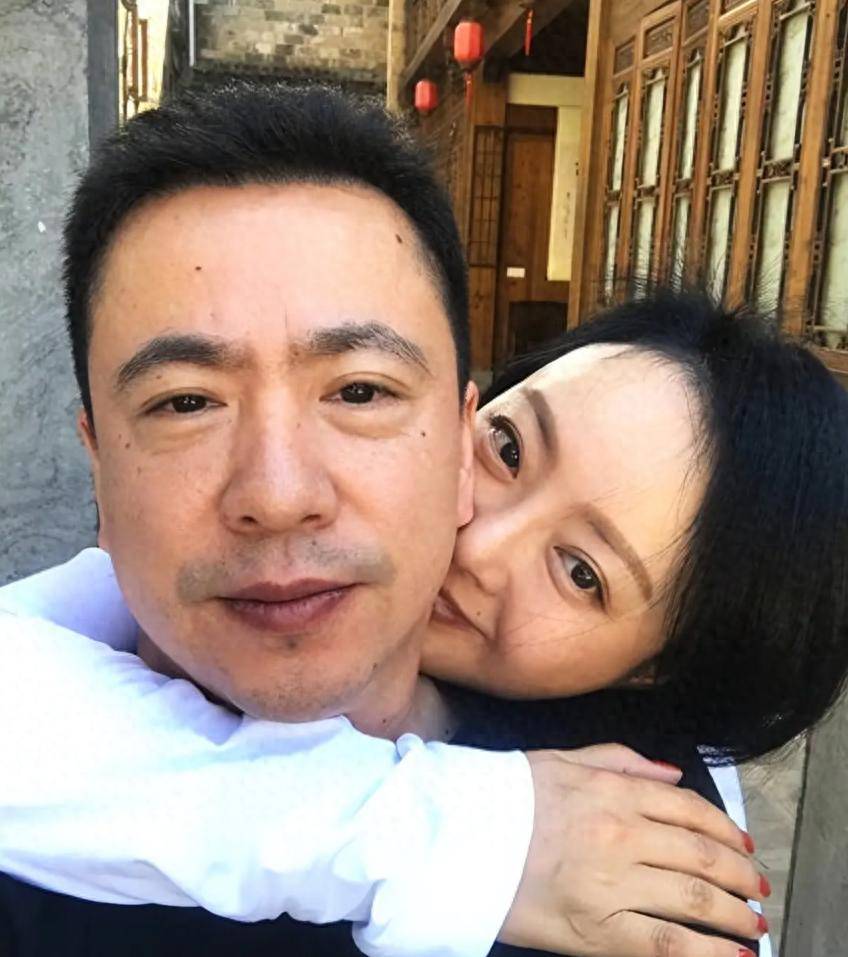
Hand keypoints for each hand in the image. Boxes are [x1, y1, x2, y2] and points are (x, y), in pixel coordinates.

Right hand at [499, 746, 765, 956]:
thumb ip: (619, 761)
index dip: (727, 830)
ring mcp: (613, 883)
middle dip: (742, 876)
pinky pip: (667, 945)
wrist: (451, 838)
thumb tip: (673, 774)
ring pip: (697, 900)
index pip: (691, 809)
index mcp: (613, 791)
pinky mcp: (598, 929)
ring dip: (737, 914)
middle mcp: (622, 833)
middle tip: (758, 889)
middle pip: (703, 856)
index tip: (744, 846)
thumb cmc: (502, 797)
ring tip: (753, 923)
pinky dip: (708, 954)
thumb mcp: (558, 760)